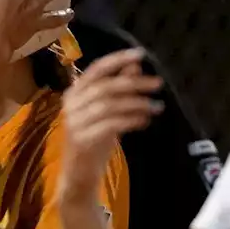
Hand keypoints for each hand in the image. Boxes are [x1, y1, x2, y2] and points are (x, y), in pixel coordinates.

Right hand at [58, 49, 162, 200]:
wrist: (78, 174)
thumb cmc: (93, 139)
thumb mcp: (107, 111)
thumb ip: (118, 87)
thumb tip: (135, 65)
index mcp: (74, 92)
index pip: (97, 69)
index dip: (118, 60)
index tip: (140, 54)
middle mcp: (71, 104)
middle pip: (107, 87)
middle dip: (135, 83)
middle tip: (158, 84)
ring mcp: (74, 122)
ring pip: (110, 105)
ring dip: (138, 104)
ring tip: (157, 106)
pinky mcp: (82, 140)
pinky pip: (111, 125)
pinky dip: (131, 120)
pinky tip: (145, 121)